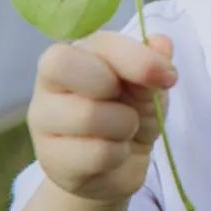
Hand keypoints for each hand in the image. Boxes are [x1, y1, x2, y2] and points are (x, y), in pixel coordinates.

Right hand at [27, 32, 176, 205]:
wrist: (118, 168)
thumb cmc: (130, 114)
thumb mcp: (149, 86)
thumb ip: (152, 63)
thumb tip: (162, 42)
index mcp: (75, 55)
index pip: (96, 42)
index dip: (136, 58)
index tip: (168, 77)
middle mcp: (49, 85)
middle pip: (67, 67)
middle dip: (115, 89)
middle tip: (130, 106)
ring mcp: (42, 123)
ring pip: (87, 114)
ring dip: (124, 125)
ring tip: (124, 131)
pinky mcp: (50, 160)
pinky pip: (96, 153)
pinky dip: (119, 154)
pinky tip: (114, 154)